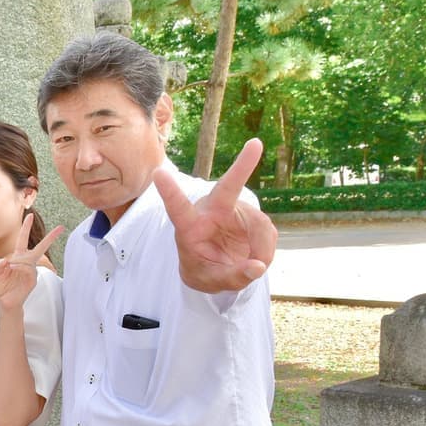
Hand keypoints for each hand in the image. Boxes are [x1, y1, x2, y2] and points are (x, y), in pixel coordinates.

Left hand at [0, 214, 65, 312]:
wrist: (5, 302)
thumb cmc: (1, 287)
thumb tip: (4, 260)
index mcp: (17, 257)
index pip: (22, 239)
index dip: (26, 227)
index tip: (30, 215)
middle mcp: (26, 262)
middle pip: (40, 247)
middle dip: (50, 237)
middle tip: (60, 228)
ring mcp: (31, 271)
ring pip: (29, 259)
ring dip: (19, 261)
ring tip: (10, 267)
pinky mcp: (32, 280)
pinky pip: (28, 269)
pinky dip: (20, 267)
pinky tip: (13, 269)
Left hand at [155, 139, 276, 293]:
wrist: (215, 265)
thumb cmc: (202, 268)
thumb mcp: (209, 280)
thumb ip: (231, 276)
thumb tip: (258, 267)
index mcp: (189, 225)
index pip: (177, 208)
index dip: (169, 192)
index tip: (158, 172)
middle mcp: (211, 210)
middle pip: (227, 189)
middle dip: (242, 167)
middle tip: (255, 144)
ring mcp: (234, 210)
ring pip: (259, 226)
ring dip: (262, 250)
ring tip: (252, 266)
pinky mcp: (253, 216)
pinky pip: (268, 231)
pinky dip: (266, 250)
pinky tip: (256, 256)